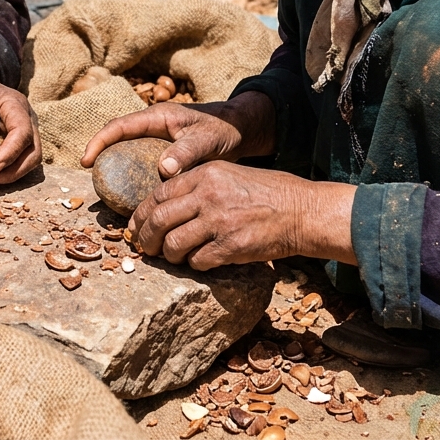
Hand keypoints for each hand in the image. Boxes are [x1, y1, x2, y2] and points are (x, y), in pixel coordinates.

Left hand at [0, 52, 40, 184]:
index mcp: (15, 104)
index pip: (23, 132)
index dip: (10, 152)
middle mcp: (27, 118)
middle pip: (33, 152)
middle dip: (12, 171)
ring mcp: (27, 131)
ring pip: (29, 161)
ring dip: (7, 175)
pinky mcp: (19, 141)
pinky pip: (18, 162)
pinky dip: (2, 173)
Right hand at [80, 91, 276, 177]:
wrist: (242, 128)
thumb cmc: (225, 129)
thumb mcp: (207, 139)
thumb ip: (187, 151)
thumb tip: (163, 169)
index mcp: (157, 117)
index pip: (118, 126)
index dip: (99, 142)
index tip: (86, 161)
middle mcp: (153, 125)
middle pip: (117, 137)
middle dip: (101, 153)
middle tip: (93, 178)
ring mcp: (157, 138)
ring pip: (128, 149)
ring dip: (116, 165)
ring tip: (109, 189)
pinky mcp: (165, 150)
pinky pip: (141, 160)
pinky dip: (133, 173)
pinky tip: (134, 194)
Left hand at [127, 161, 356, 269]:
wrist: (304, 211)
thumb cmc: (267, 194)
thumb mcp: (229, 175)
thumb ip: (197, 186)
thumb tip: (163, 207)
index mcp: (204, 174)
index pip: (158, 195)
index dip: (141, 215)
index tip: (135, 227)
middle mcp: (208, 195)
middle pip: (159, 220)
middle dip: (146, 238)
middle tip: (144, 249)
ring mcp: (220, 221)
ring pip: (174, 243)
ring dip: (169, 255)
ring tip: (172, 258)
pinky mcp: (232, 246)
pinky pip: (198, 260)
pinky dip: (194, 265)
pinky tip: (200, 262)